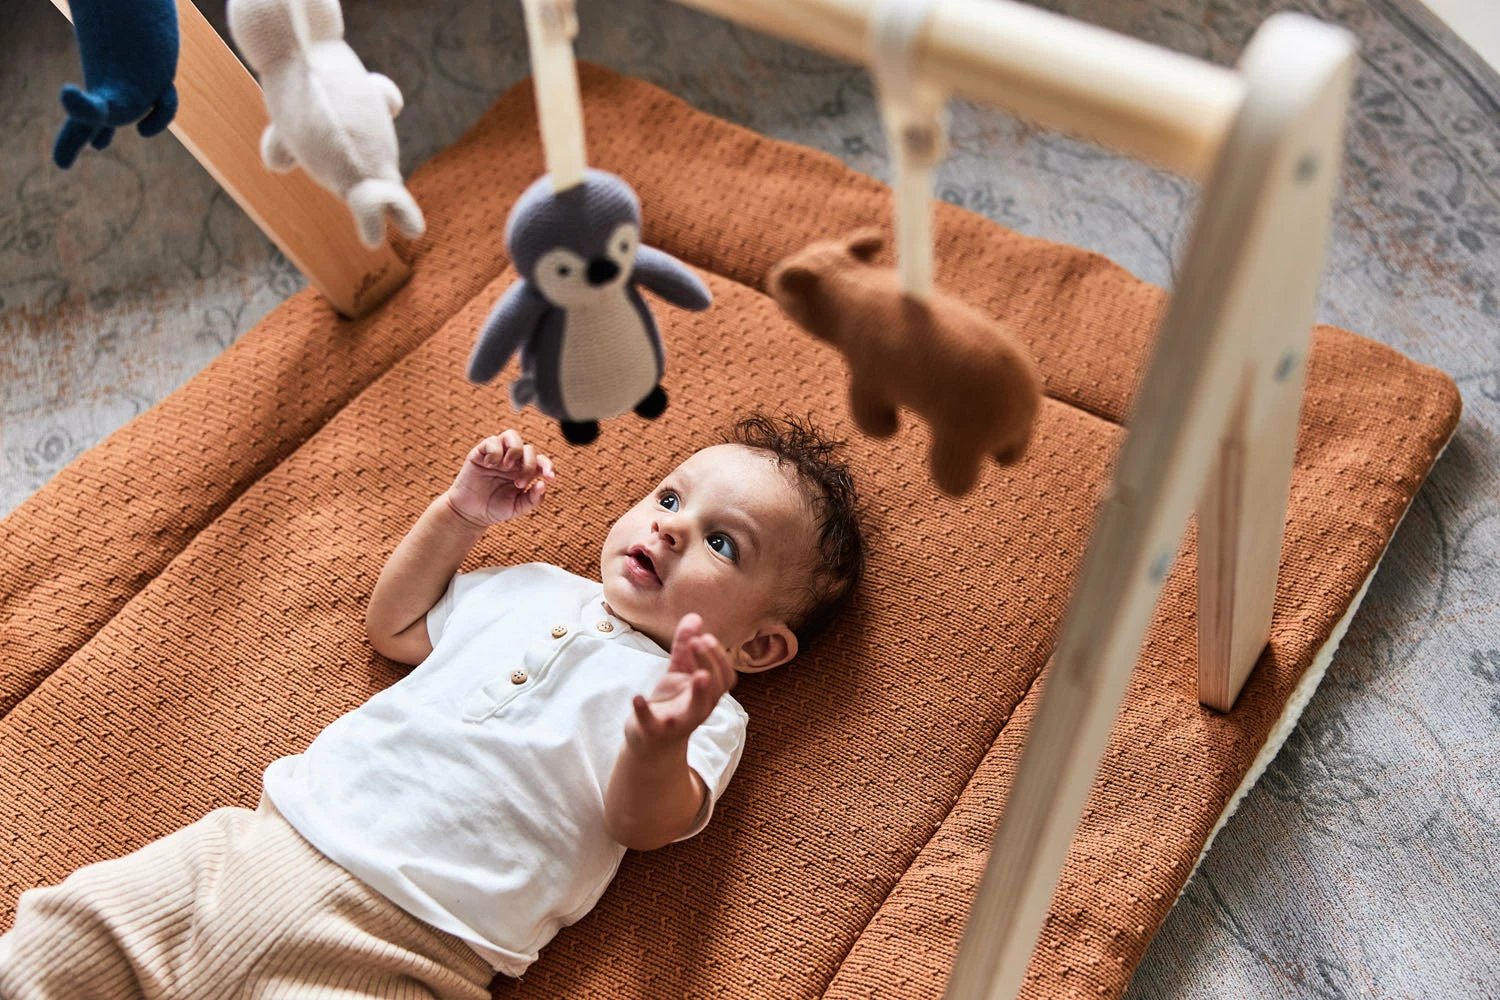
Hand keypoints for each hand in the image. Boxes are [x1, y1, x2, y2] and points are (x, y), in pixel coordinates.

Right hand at [444, 430, 555, 526]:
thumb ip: (533, 499)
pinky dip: (494, 451)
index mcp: (524, 471)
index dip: (548, 466)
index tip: (549, 478)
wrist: (470, 513)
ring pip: (512, 436)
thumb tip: (544, 484)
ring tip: (507, 468)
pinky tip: (490, 465)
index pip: (541, 460)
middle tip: (519, 484)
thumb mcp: (518, 508)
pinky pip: (492, 441)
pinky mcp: (480, 453)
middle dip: (528, 466)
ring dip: (514, 451)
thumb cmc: (495, 509)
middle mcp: (513, 460)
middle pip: (529, 449)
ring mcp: (497, 455)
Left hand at [625, 614, 736, 751]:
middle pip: (714, 690)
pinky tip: (637, 697)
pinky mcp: (654, 732)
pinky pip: (652, 724)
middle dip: (709, 664)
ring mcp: (678, 722)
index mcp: (706, 694)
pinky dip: (644, 711)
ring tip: (696, 674)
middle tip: (699, 642)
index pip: (724, 677)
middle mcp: (698, 709)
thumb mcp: (678, 672)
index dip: (719, 658)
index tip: (706, 637)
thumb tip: (695, 616)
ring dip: (698, 692)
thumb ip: (685, 646)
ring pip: (695, 712)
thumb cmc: (671, 703)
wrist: (651, 744)